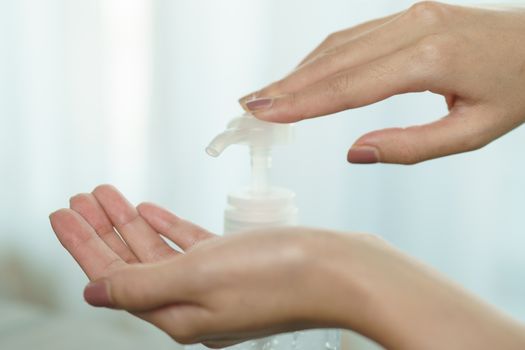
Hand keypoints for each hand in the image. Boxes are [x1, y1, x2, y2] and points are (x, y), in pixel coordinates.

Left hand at [50, 185, 524, 348]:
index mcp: (177, 314)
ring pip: (158, 250)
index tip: (60, 213)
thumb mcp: (198, 277)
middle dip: (102, 229)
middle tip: (78, 197)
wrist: (343, 270)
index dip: (83, 245)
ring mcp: (215, 284)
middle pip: (132, 262)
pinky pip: (188, 246)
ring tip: (107, 195)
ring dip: (131, 222)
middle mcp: (192, 304)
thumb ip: (142, 283)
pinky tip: (150, 210)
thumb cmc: (279, 274)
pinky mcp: (236, 265)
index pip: (114, 277)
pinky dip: (167, 227)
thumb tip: (95, 292)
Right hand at [240, 2, 524, 163]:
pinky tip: (302, 75)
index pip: (348, 85)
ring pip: (337, 44)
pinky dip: (320, 57)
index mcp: (430, 59)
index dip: (302, 103)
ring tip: (266, 94)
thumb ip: (411, 146)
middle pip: (333, 60)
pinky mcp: (408, 13)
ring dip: (297, 70)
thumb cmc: (516, 89)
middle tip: (249, 105)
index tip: (265, 114)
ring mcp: (409, 14)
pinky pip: (353, 36)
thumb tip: (355, 152)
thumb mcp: (472, 132)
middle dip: (286, 85)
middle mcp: (413, 27)